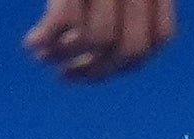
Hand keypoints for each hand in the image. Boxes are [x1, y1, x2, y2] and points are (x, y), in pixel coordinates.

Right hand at [24, 0, 175, 81]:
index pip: (160, 37)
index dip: (132, 60)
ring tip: (45, 57)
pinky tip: (33, 45)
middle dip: (98, 71)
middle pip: (131, 48)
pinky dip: (47, 39)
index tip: (102, 67)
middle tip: (68, 76)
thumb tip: (107, 52)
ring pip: (99, 39)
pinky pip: (67, 21)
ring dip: (68, 57)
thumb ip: (125, 6)